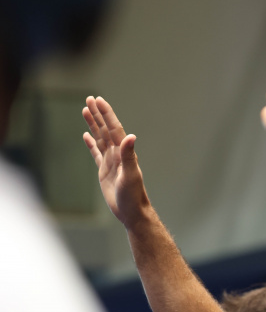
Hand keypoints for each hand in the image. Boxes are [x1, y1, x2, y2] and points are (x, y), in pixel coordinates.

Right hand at [82, 96, 149, 228]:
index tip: (98, 100)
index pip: (114, 128)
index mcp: (123, 153)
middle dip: (98, 114)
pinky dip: (91, 144)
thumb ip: (129, 156)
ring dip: (93, 125)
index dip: (106, 114)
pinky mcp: (105, 171)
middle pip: (106, 130)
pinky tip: (87, 136)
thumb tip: (130, 136)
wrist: (132, 212)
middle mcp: (117, 154)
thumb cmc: (133, 196)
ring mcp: (111, 162)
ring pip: (100, 138)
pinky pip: (96, 153)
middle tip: (90, 98)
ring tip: (85, 110)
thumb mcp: (130, 175)